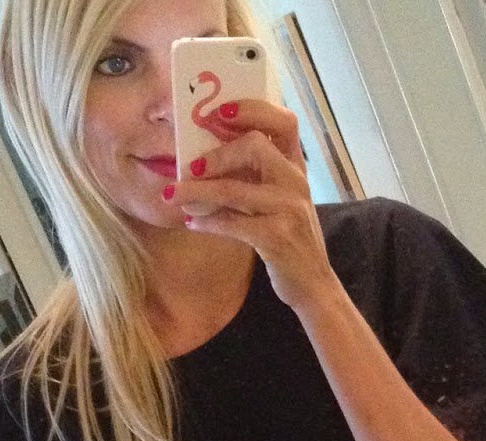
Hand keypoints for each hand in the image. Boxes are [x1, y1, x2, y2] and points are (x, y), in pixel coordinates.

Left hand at [173, 99, 338, 312]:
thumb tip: (204, 154)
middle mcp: (297, 183)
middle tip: (190, 166)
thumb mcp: (279, 200)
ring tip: (173, 195)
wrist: (313, 284)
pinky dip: (209, 222)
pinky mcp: (279, 237)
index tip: (218, 113)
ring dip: (198, 191)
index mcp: (296, 167)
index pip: (283, 122)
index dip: (251, 110)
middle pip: (255, 146)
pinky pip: (234, 223)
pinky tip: (193, 224)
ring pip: (235, 189)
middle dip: (216, 154)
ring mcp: (290, 210)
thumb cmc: (289, 239)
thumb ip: (255, 176)